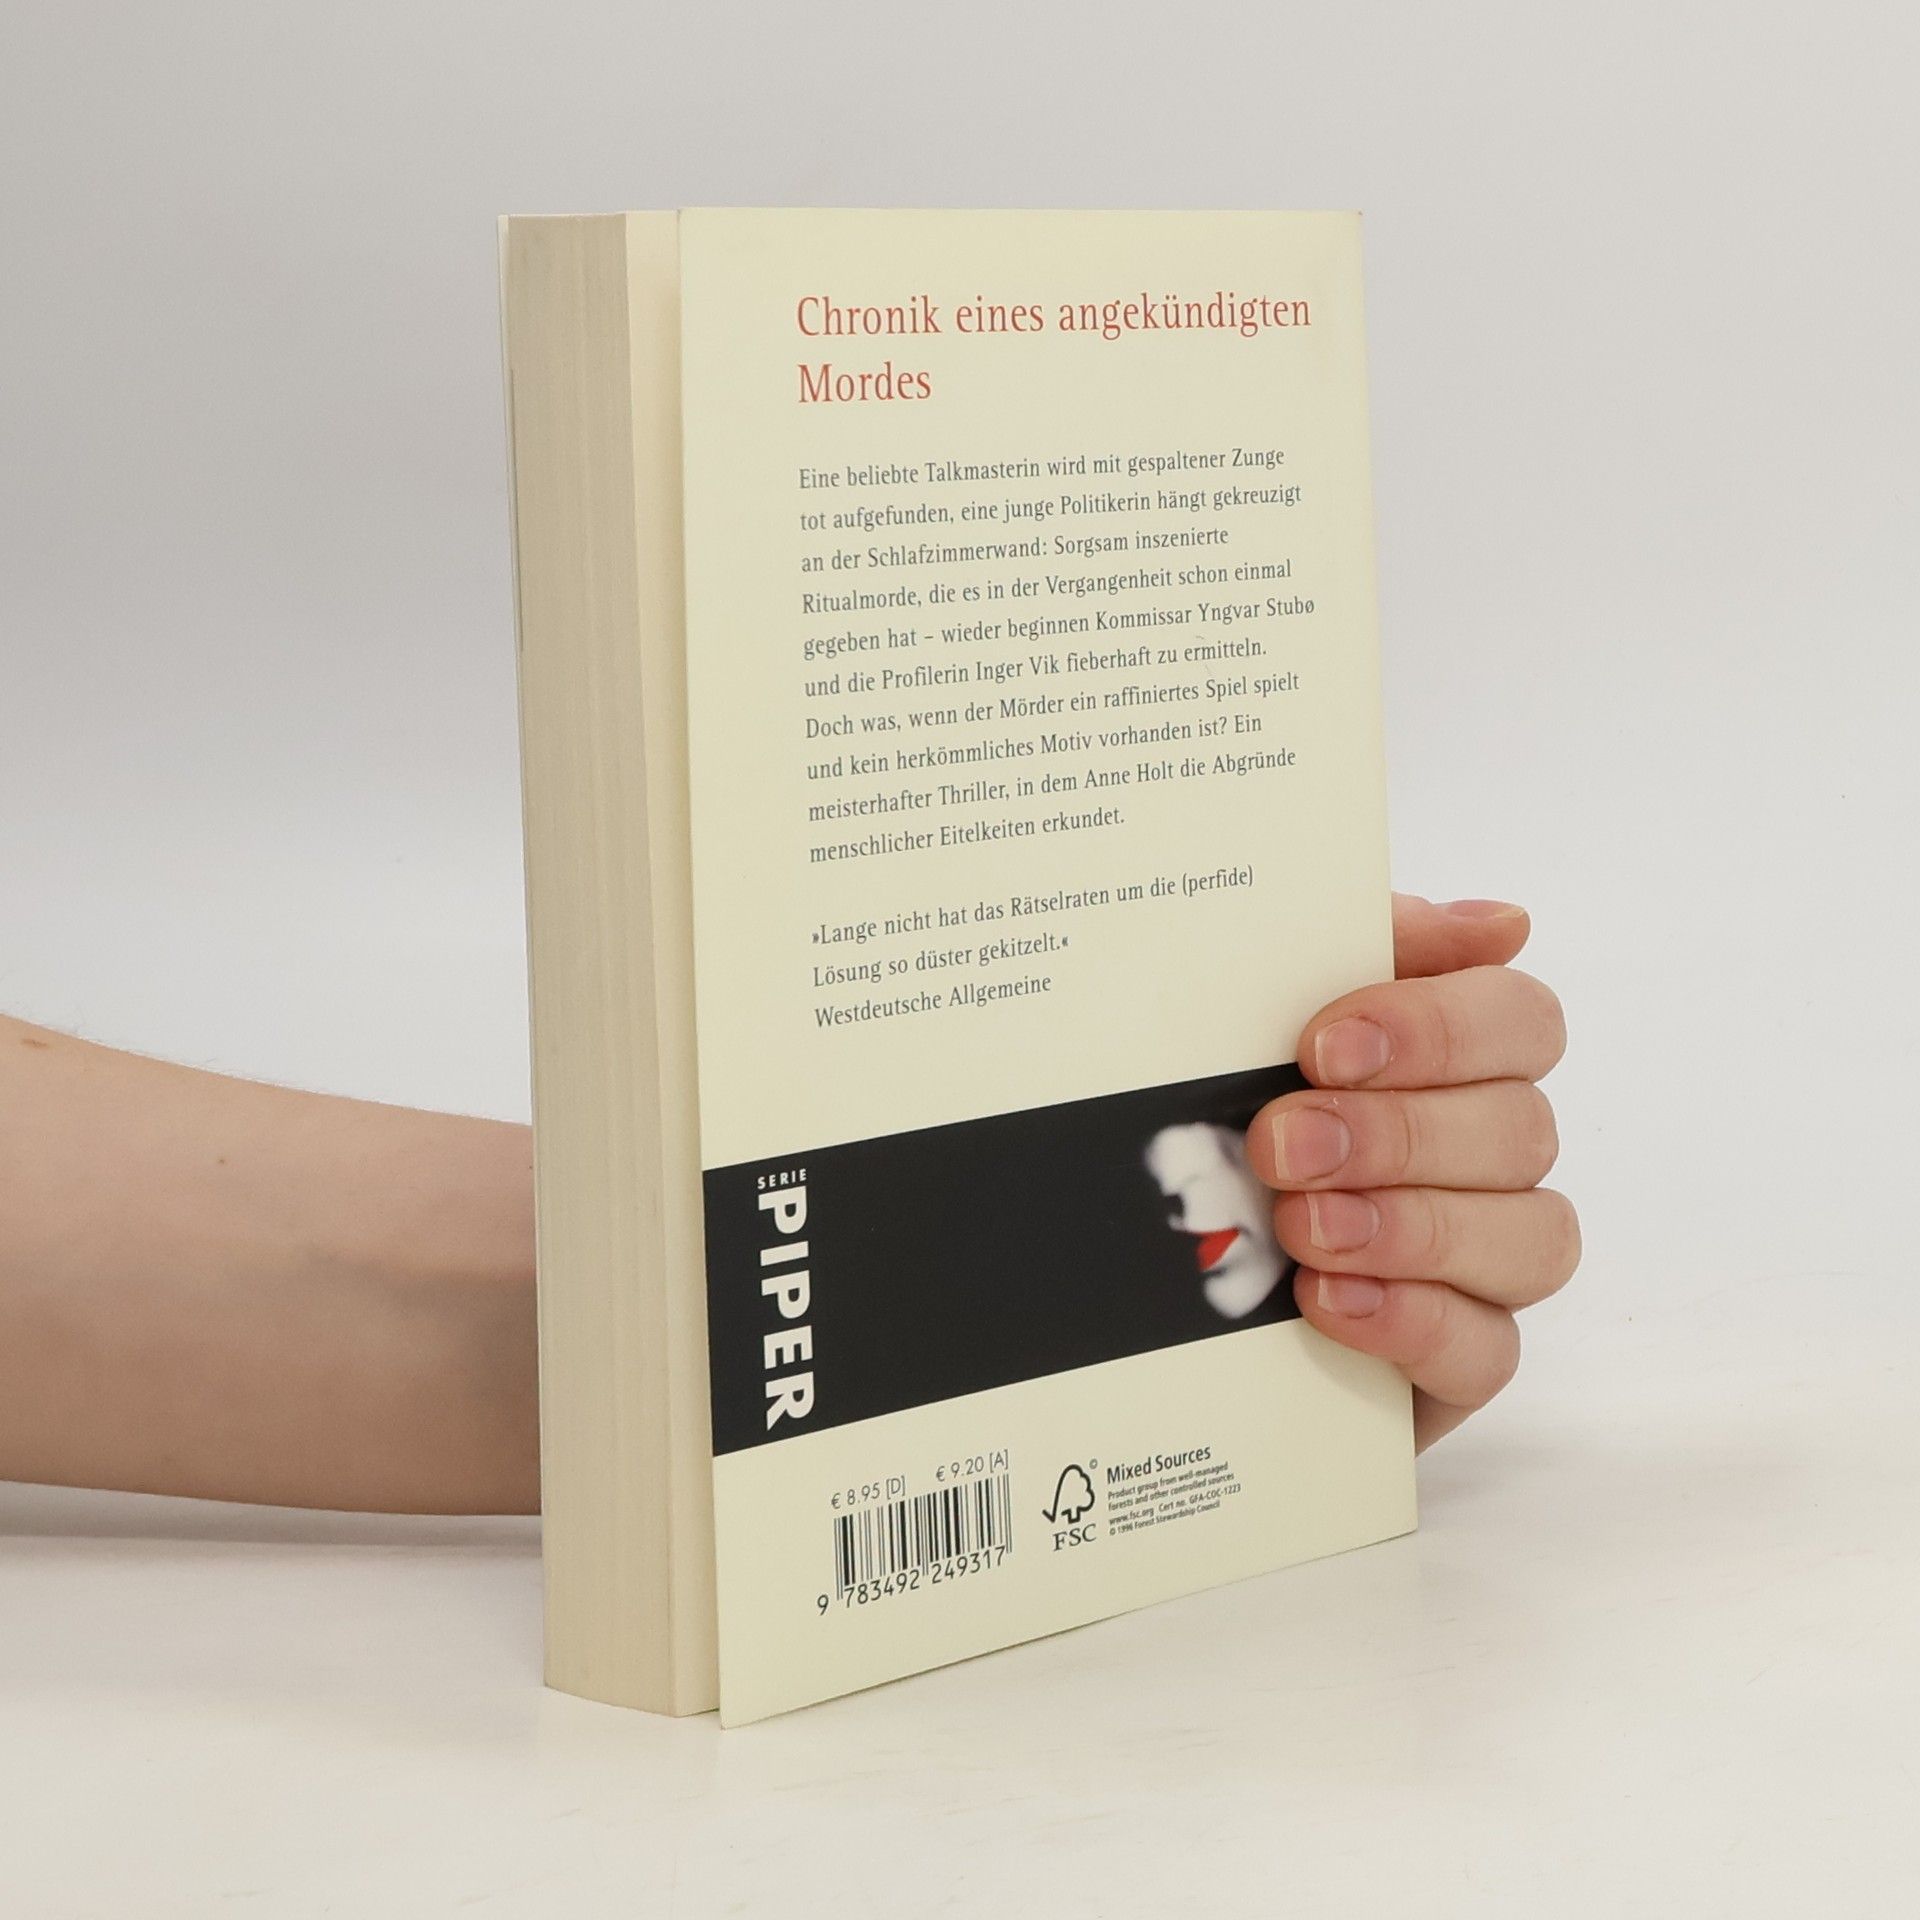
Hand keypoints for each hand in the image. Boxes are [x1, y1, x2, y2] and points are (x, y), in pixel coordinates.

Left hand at [1244, 895, 1574, 1449]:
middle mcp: (1490, 1154)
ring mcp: (1486, 1263)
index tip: (1324, 1047)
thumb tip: (1502, 924)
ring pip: (1534, 1238)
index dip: (1440, 1029)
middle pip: (1521, 1129)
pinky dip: (1413, 1320)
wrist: (1136, 1257)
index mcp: (1457, 1057)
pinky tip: (1330, 1302)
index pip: (1522, 1019)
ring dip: (1412, 1227)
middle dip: (1396, 1134)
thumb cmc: (1218, 1114)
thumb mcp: (1261, 1013)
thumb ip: (1362, 947)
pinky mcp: (1459, 1361)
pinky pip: (1490, 1349)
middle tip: (1281, 1145)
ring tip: (1303, 1230)